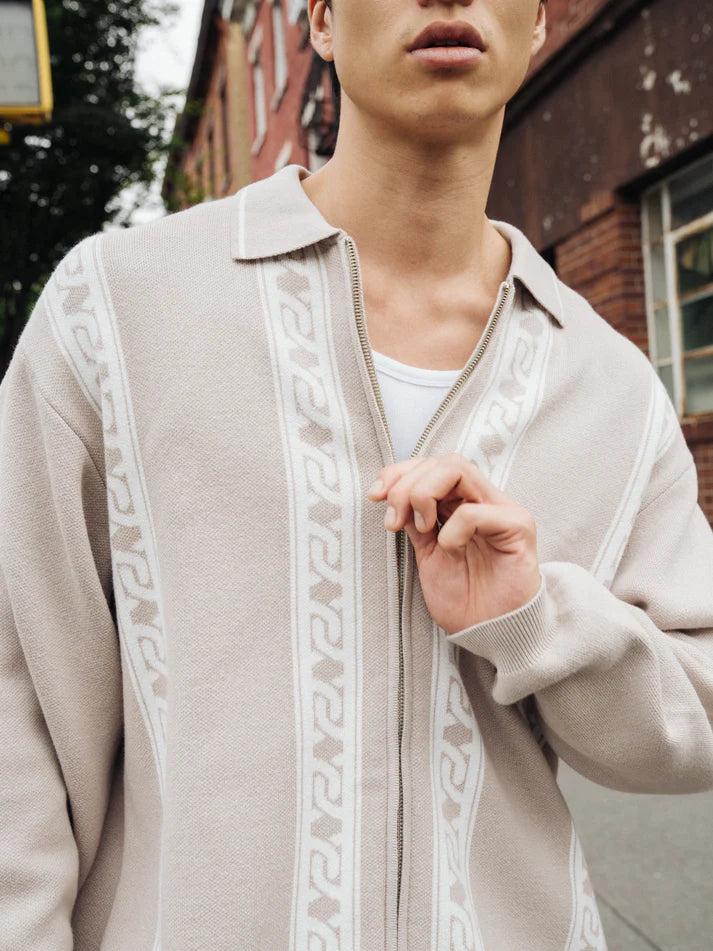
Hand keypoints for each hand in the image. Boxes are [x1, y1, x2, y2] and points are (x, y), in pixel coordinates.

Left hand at [367, 453, 541, 634]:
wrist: (490, 634)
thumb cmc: (464, 599)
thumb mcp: (426, 553)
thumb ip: (414, 521)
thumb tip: (388, 492)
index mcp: (461, 504)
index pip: (431, 465)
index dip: (398, 472)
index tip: (374, 495)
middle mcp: (483, 501)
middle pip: (442, 461)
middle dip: (406, 485)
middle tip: (394, 521)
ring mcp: (501, 510)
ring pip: (458, 469)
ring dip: (424, 495)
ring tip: (421, 529)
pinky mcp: (518, 527)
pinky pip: (475, 512)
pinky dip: (451, 530)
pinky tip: (450, 550)